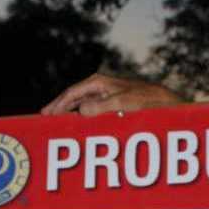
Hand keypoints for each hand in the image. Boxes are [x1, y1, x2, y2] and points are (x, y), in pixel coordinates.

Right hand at [41, 73, 182, 115]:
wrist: (163, 102)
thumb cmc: (144, 99)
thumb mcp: (122, 102)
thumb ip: (101, 107)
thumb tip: (80, 112)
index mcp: (98, 83)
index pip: (71, 93)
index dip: (57, 104)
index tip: (46, 115)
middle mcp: (99, 88)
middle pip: (72, 98)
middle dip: (59, 108)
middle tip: (45, 120)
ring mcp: (104, 96)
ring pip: (80, 105)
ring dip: (69, 113)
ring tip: (57, 124)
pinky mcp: (110, 105)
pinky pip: (90, 112)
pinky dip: (80, 118)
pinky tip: (76, 126)